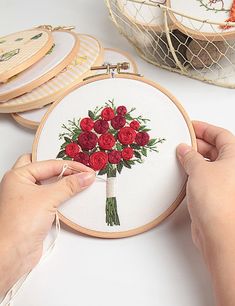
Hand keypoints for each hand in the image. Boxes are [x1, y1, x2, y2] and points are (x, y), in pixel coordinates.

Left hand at [0, 155, 94, 295]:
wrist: (12, 254)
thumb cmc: (18, 225)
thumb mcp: (48, 198)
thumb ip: (69, 185)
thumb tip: (85, 176)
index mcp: (18, 176)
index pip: (48, 164)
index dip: (69, 166)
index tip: (86, 171)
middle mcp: (21, 185)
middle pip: (45, 169)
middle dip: (62, 168)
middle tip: (78, 169)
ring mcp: (27, 199)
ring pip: (49, 183)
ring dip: (63, 182)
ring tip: (79, 181)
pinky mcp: (35, 211)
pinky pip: (51, 198)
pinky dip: (62, 196)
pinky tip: (73, 196)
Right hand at [177, 121, 234, 305]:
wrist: (218, 232)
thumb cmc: (217, 201)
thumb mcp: (200, 169)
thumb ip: (190, 156)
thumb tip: (184, 149)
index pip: (222, 135)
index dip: (205, 128)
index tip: (190, 125)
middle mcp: (231, 170)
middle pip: (215, 149)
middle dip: (197, 143)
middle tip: (180, 140)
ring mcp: (223, 183)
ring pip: (208, 164)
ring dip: (193, 158)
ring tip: (178, 154)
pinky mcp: (213, 195)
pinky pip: (202, 177)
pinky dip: (192, 172)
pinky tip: (181, 171)